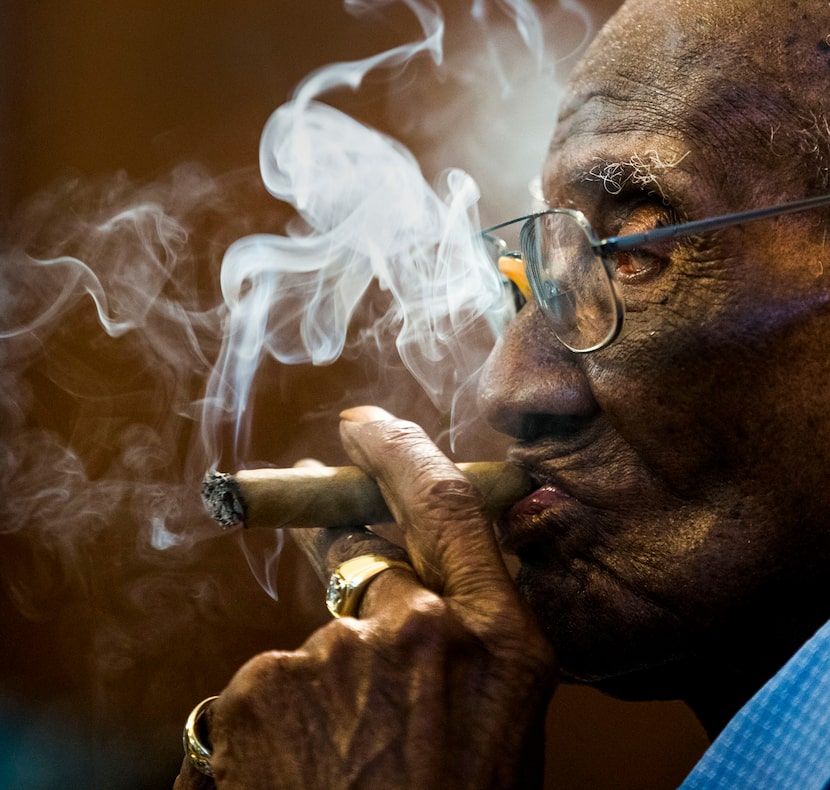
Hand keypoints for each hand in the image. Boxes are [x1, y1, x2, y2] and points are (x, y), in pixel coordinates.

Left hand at [177, 407, 555, 788]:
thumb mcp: (500, 735)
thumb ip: (473, 650)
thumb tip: (433, 591)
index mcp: (500, 643)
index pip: (447, 504)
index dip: (401, 451)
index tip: (365, 424)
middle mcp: (423, 629)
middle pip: (376, 578)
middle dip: (364, 614)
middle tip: (359, 689)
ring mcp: (336, 654)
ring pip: (322, 646)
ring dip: (327, 694)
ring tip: (343, 775)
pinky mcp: (262, 686)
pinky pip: (270, 685)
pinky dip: (279, 725)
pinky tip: (302, 780)